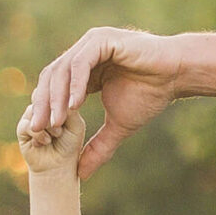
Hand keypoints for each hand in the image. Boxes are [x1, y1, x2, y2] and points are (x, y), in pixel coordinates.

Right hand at [16, 98, 88, 176]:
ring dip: (49, 124)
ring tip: (57, 134)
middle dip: (56, 114)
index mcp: (58, 99)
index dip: (64, 101)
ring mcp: (32, 113)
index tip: (70, 117)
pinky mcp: (22, 126)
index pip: (58, 89)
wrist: (57, 166)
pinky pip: (28, 124)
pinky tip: (46, 141)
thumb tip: (58, 93)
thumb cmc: (70, 145)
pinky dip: (39, 134)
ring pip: (36, 109)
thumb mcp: (76, 125)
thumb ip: (68, 108)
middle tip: (62, 129)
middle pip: (46, 96)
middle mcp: (43, 104)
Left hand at [28, 26, 180, 184]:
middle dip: (44, 105)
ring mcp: (90, 44)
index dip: (45, 110)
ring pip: (62, 70)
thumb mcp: (119, 126)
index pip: (53, 87)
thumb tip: (82, 174)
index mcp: (83, 69)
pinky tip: (75, 104)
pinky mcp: (101, 40)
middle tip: (39, 129)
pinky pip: (81, 63)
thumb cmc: (151, 94)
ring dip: (57, 97)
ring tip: (57, 121)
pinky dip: (75, 84)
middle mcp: (82, 53)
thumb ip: (98, 147)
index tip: (41, 135)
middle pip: (51, 77)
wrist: (176, 75)